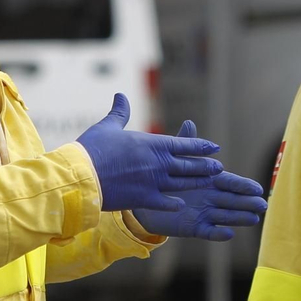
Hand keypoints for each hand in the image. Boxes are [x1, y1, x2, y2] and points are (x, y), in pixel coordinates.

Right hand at [74, 94, 223, 212]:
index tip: (214, 147)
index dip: (200, 146)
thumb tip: (120, 95)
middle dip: (204, 166)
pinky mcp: (144, 199)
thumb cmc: (93, 149)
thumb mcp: (108, 127)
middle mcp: (157, 163)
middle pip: (187, 165)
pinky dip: (175, 203)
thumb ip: (120, 113)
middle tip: (218, 167)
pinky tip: (182, 204)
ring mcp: (152, 183)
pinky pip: (165, 202)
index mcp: (152, 144)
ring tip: (209, 183)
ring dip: (197, 183)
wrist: (81, 175)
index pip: (183, 144)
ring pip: (181, 183)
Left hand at [133, 122, 268, 240]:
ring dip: (239, 218)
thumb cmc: (167, 178)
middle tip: (263, 205)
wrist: (148, 202)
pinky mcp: (194, 228)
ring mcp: (204, 214)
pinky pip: (208, 232)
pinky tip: (228, 234)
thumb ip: (186, 146)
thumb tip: (189, 123)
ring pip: (225, 217)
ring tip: (254, 219)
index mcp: (210, 181)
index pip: (230, 183)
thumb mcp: (176, 160)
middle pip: (233, 201)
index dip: (244, 186)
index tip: (258, 188)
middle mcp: (211, 198)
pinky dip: (218, 234)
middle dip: (248, 203)